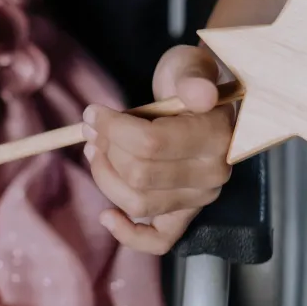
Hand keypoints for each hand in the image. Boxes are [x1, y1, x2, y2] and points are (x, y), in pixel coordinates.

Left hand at [83, 45, 233, 254]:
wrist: (201, 101)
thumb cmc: (189, 81)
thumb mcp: (189, 65)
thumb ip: (193, 77)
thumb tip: (198, 94)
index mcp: (216, 136)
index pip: (150, 143)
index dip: (112, 129)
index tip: (93, 113)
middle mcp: (212, 174)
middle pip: (139, 175)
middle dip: (105, 150)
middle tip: (91, 129)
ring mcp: (200, 198)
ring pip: (138, 204)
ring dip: (105, 178)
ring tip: (94, 151)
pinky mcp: (186, 214)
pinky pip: (157, 240)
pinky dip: (128, 234)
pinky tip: (106, 216)